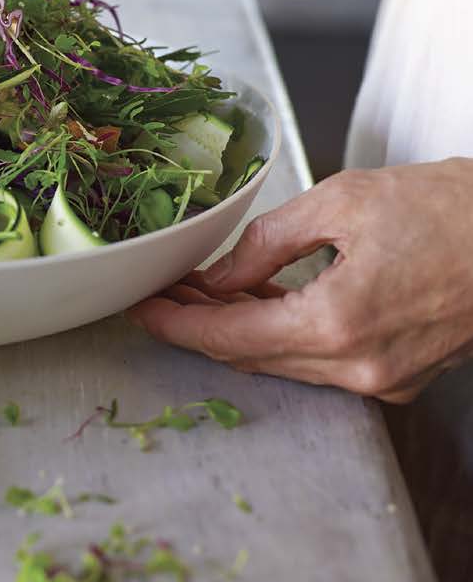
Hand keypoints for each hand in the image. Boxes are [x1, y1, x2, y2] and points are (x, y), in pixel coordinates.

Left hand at [129, 160, 472, 401]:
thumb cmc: (449, 209)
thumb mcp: (344, 201)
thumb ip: (271, 242)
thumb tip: (220, 275)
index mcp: (338, 325)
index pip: (228, 340)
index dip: (175, 325)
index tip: (139, 309)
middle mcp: (358, 369)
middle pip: (251, 358)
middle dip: (201, 326)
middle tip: (164, 291)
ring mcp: (383, 380)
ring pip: (285, 363)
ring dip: (241, 331)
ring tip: (202, 292)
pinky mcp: (400, 376)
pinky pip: (321, 363)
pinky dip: (285, 335)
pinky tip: (261, 303)